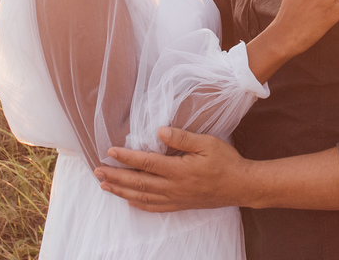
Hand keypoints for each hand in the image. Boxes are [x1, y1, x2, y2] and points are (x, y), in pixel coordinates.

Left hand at [96, 127, 248, 211]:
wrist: (241, 186)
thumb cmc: (226, 161)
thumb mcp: (207, 143)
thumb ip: (182, 138)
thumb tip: (159, 131)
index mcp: (179, 170)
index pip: (146, 163)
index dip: (126, 157)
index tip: (110, 151)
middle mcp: (174, 187)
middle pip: (138, 183)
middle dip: (116, 177)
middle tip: (97, 171)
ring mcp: (176, 198)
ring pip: (143, 197)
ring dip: (122, 191)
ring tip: (105, 185)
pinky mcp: (180, 204)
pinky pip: (155, 207)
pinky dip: (139, 204)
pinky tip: (129, 200)